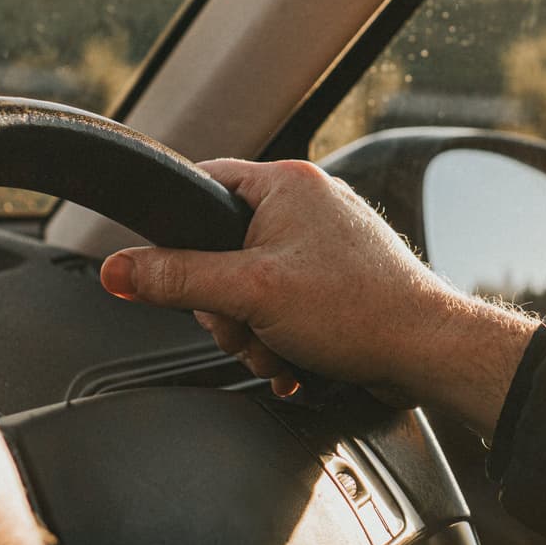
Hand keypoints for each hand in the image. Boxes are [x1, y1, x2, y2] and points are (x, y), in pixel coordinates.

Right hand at [99, 159, 536, 435]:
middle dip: (227, 307)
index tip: (171, 269)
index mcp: (286, 183)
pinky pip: (284, 307)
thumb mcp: (249, 293)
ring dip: (254, 333)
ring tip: (281, 350)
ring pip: (251, 289)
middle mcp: (308, 204)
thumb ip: (177, 279)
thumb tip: (118, 270)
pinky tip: (296, 361)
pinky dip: (282, 340)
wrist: (427, 353)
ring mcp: (325, 244)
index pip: (204, 184)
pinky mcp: (338, 282)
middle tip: (248, 327)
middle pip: (221, 251)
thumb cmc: (359, 309)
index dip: (179, 231)